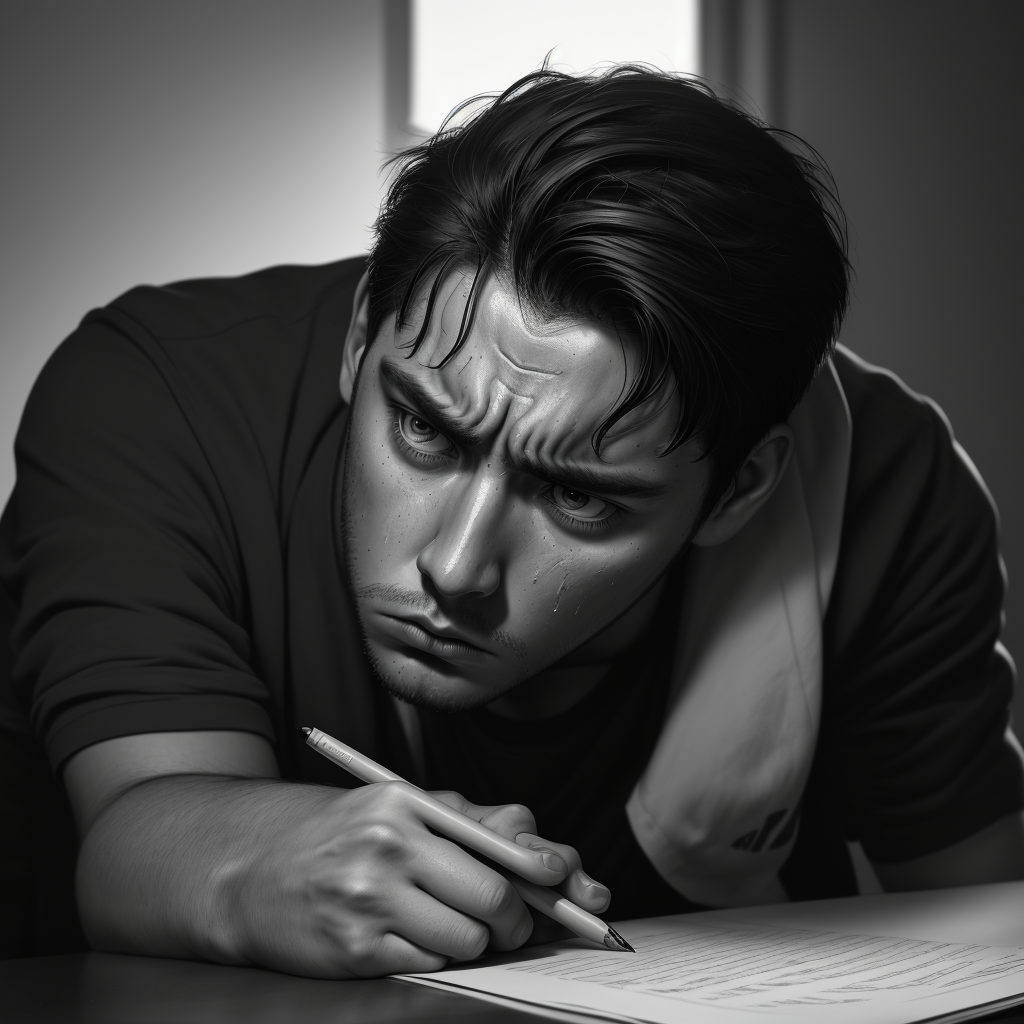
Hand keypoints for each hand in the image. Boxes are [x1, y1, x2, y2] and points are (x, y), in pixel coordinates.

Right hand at [220, 781, 605, 977]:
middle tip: (512, 922)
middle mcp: (389, 844)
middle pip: (494, 898)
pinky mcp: (355, 948)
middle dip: (517, 920)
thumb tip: (551, 858)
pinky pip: (430, 964)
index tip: (571, 882)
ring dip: (475, 941)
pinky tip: (408, 936)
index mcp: (408, 801)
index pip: (500, 839)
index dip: (547, 867)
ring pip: (469, 939)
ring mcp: (369, 898)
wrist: (253, 869)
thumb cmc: (346, 835)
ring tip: (448, 924)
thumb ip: (476, 823)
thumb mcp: (405, 809)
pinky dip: (435, 957)